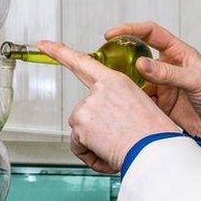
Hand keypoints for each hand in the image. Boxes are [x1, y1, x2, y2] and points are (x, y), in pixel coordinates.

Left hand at [38, 40, 180, 172]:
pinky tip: (109, 152)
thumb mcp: (142, 108)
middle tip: (118, 138)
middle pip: (84, 112)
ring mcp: (88, 104)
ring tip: (119, 145)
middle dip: (94, 130)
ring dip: (95, 144)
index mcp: (117, 81)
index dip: (61, 52)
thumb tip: (108, 124)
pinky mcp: (81, 123)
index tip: (43, 45)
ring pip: (82, 131)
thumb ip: (118, 107)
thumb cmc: (156, 135)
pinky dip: (91, 155)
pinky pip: (78, 146)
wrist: (157, 149)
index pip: (84, 63)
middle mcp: (99, 89)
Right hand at [105, 22, 200, 135]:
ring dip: (124, 82)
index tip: (112, 34)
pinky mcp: (159, 104)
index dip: (131, 30)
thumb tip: (141, 64)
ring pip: (135, 80)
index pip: (151, 33)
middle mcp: (167, 67)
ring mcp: (161, 85)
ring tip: (110, 86)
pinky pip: (139, 99)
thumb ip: (169, 73)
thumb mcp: (196, 81)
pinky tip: (122, 103)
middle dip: (119, 58)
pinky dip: (130, 100)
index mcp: (178, 53)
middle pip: (137, 56)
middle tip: (102, 62)